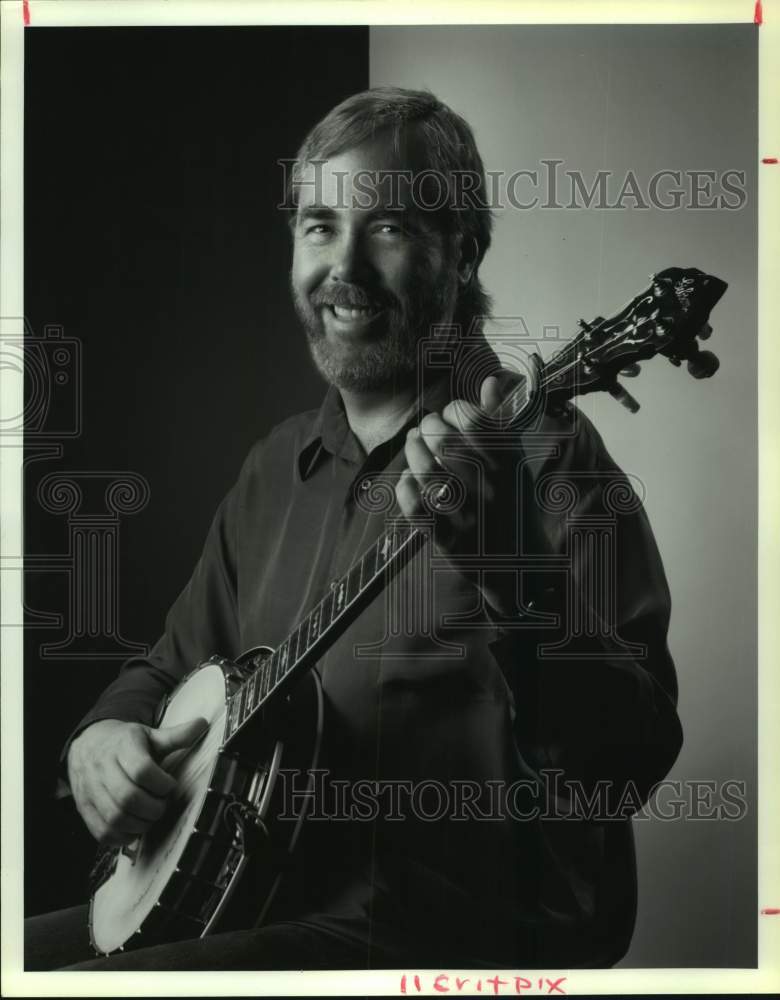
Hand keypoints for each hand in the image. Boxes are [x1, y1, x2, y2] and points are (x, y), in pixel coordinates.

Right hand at [66, 716, 208, 845]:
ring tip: (151, 816)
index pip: (141, 770)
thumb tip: (202, 724)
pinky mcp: (84, 809)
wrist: (88, 745)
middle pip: (128, 797)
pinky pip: (102, 832)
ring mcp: (90, 790)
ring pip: (115, 818)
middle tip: (163, 805)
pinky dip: (122, 837)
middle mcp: (102, 768)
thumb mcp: (150, 735)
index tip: (170, 784)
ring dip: (140, 824)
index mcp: (122, 747)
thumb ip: (175, 735)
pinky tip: (135, 828)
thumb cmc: (125, 743)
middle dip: (153, 808)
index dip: (161, 783)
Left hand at [396, 373, 528, 616]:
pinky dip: (405, 487)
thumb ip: (500, 422)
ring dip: (412, 452)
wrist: (521, 566)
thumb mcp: (515, 463)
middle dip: (428, 428)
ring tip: (414, 446)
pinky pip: (414, 506)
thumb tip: (490, 380)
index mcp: (509, 464)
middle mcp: (490, 488)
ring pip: (425, 471)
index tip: (451, 414)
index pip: (473, 420)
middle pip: (443, 442)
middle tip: (426, 429)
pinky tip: (409, 480)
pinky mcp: (448, 541)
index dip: (454, 410)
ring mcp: (468, 516)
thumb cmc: (513, 504)